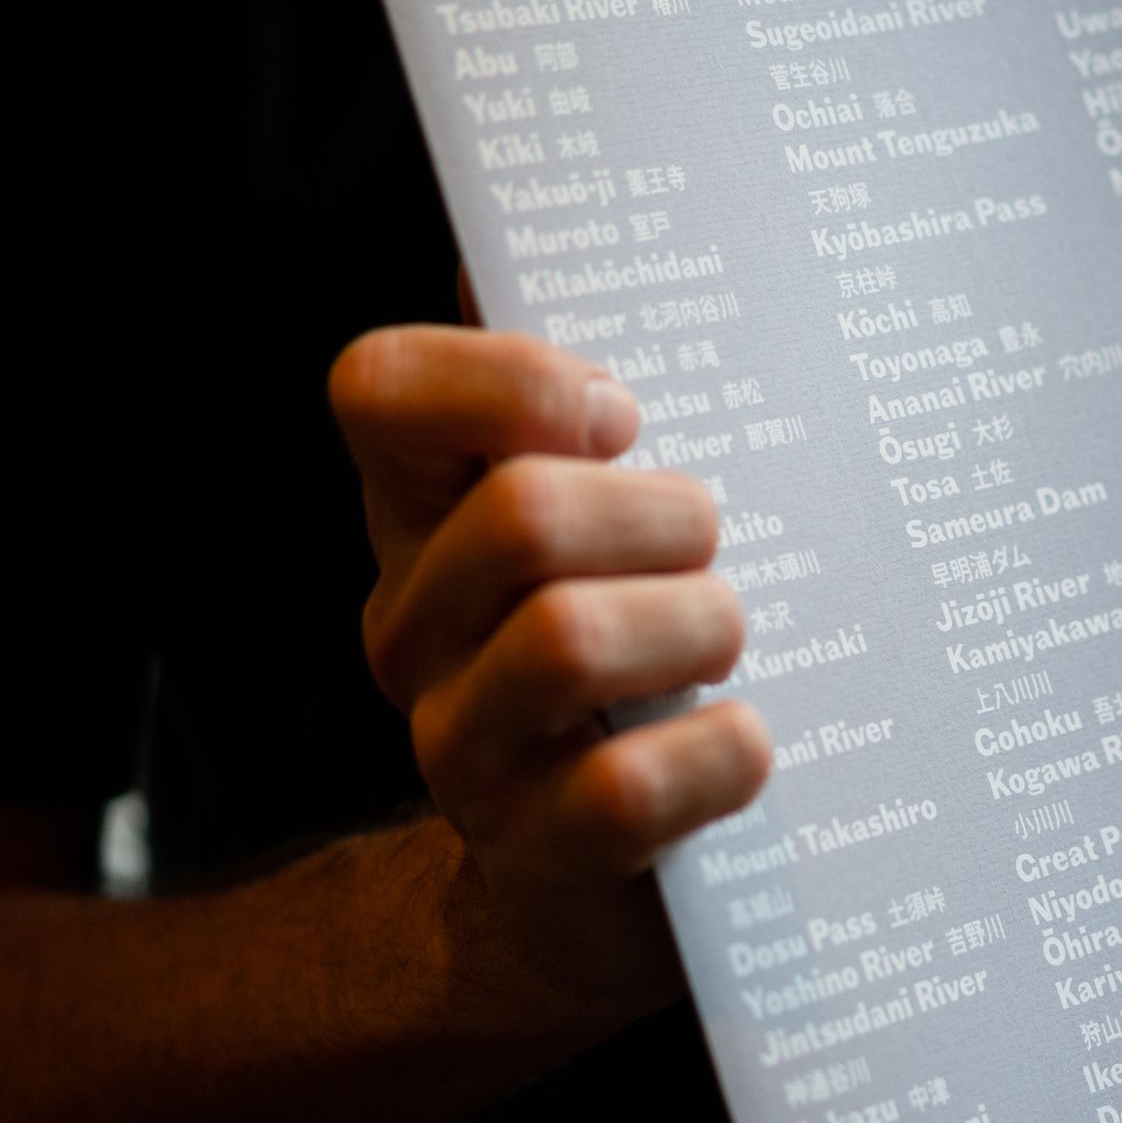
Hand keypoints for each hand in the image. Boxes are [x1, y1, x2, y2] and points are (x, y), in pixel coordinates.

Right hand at [330, 325, 770, 1018]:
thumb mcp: (603, 519)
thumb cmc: (633, 655)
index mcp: (418, 518)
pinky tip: (743, 742)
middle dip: (663, 517)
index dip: (507, 380)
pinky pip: (621, 788)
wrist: (600, 886)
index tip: (619, 414)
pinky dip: (715, 756)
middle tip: (713, 546)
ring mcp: (463, 751)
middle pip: (520, 516)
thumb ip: (563, 400)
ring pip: (569, 642)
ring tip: (728, 641)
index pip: (378, 392)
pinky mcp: (541, 858)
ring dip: (698, 626)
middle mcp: (413, 630)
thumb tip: (512, 236)